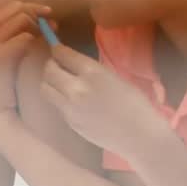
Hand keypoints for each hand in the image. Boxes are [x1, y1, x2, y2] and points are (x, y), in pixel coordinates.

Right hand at [0, 0, 49, 123]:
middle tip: (52, 24)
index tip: (47, 13)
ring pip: (21, 20)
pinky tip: (39, 49)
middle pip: (16, 8)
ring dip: (38, 27)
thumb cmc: (3, 79)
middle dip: (37, 13)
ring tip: (48, 35)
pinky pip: (23, 38)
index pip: (8, 5)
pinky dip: (34, 41)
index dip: (30, 6)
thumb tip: (44, 19)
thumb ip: (18, 33)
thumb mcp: (9, 50)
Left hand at [40, 44, 171, 160]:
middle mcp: (77, 88)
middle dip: (51, 64)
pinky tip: (70, 99)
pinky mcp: (69, 121)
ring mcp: (70, 107)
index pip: (63, 55)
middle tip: (56, 64)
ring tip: (58, 81)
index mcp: (93, 73)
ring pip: (45, 88)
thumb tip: (73, 64)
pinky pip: (56, 104)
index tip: (57, 49)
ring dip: (49, 81)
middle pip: (49, 71)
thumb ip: (91, 71)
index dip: (57, 50)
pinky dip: (58, 98)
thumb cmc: (137, 104)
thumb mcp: (116, 78)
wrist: (140, 136)